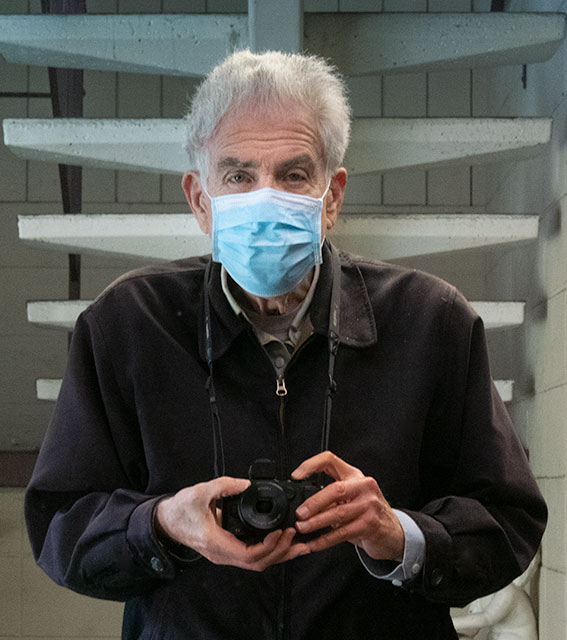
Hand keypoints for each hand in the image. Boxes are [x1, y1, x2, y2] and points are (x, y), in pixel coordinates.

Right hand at [156, 476, 309, 570]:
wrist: (166, 521)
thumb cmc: (179, 510)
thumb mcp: (200, 492)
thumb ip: (224, 486)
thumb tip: (245, 483)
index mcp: (216, 543)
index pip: (248, 555)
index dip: (269, 546)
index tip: (281, 531)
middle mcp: (222, 554)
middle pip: (257, 563)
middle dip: (281, 552)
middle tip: (297, 537)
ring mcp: (224, 554)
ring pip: (256, 563)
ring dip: (278, 554)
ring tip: (298, 544)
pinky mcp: (227, 550)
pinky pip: (251, 556)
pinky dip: (269, 551)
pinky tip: (281, 542)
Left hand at [292, 451, 404, 560]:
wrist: (392, 532)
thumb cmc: (367, 513)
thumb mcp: (350, 498)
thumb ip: (330, 497)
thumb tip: (302, 505)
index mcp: (354, 475)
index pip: (330, 460)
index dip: (311, 465)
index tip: (296, 475)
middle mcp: (363, 486)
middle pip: (334, 489)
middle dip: (314, 502)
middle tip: (299, 513)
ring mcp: (369, 505)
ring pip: (338, 513)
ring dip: (316, 523)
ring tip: (302, 528)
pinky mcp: (370, 524)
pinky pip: (343, 533)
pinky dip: (325, 540)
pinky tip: (314, 543)